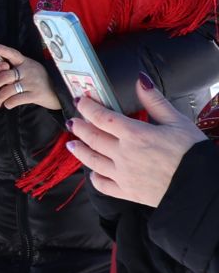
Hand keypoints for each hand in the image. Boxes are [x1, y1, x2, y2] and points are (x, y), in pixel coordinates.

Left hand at [0, 44, 61, 110]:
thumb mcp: (30, 70)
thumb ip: (15, 70)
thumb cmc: (39, 81)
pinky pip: (17, 99)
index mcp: (25, 62)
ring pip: (8, 89)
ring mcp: (32, 82)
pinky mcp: (36, 94)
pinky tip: (7, 105)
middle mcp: (28, 70)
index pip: (13, 54)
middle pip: (4, 76)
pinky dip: (9, 103)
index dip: (2, 50)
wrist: (60, 93)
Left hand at [67, 77, 204, 206]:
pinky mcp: (126, 192)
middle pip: (91, 138)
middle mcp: (123, 154)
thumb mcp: (177, 121)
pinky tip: (93, 172)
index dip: (87, 107)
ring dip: (79, 150)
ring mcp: (122, 174)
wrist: (201, 185)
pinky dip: (94, 178)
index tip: (80, 101)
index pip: (101, 117)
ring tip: (72, 144)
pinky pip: (102, 185)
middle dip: (79, 127)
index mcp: (135, 134)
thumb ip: (154, 101)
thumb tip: (140, 80)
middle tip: (73, 121)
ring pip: (91, 161)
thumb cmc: (192, 152)